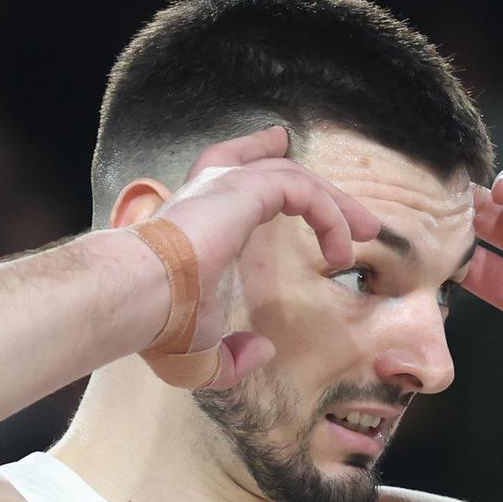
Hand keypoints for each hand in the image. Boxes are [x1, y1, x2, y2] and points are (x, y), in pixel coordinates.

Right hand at [145, 126, 381, 386]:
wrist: (137, 300)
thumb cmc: (157, 326)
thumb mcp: (197, 355)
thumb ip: (231, 357)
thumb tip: (262, 351)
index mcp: (195, 220)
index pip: (229, 173)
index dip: (257, 158)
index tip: (278, 144)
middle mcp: (207, 194)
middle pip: (267, 166)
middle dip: (316, 187)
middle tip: (355, 217)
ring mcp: (223, 187)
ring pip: (293, 176)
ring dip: (334, 204)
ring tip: (365, 233)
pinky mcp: (241, 190)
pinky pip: (302, 190)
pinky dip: (328, 215)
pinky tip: (340, 250)